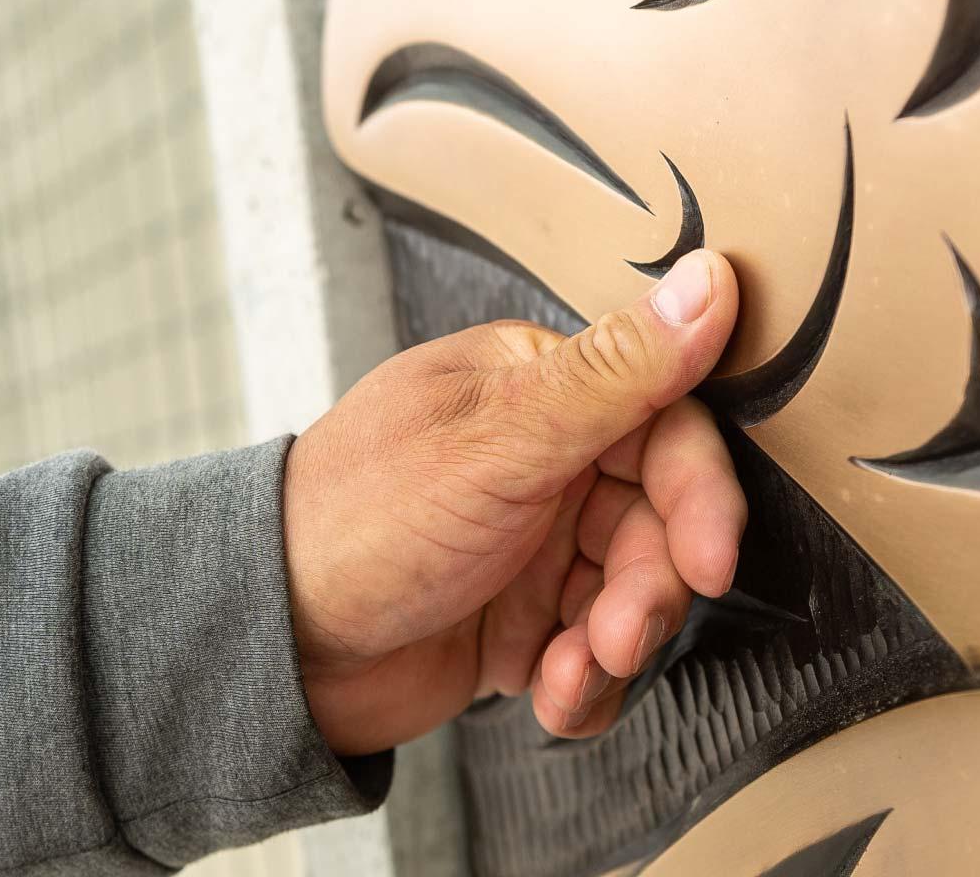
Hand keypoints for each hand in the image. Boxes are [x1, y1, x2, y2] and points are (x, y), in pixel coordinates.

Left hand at [283, 250, 745, 754]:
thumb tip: (709, 281)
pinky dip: (582, 683)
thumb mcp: (497, 442)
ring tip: (564, 676)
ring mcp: (530, 541)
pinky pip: (589, 650)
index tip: (711, 561)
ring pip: (630, 593)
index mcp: (537, 388)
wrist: (268, 649)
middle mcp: (541, 458)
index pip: (665, 428)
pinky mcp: (517, 614)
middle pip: (656, 521)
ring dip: (612, 646)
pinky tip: (547, 698)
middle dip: (647, 590)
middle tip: (619, 635)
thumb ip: (614, 373)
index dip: (700, 498)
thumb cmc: (353, 522)